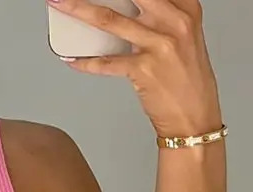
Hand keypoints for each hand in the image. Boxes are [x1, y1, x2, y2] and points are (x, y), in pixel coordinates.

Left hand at [47, 0, 222, 137]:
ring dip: (79, 11)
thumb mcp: (183, 36)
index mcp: (186, 8)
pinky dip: (85, 62)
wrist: (194, 116)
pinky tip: (71, 59)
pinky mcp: (144, 70)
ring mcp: (159, 45)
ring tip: (61, 4)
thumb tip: (125, 6)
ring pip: (110, 21)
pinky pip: (106, 63)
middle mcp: (174, 22)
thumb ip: (161, 16)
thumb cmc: (187, 79)